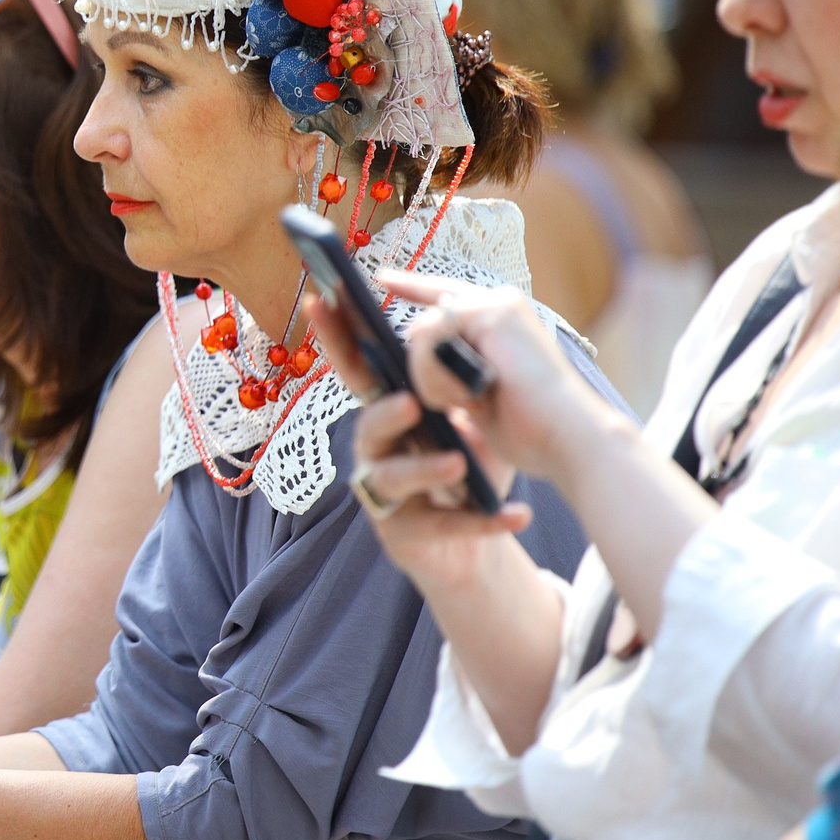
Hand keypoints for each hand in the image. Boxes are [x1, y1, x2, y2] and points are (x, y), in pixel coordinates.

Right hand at [305, 280, 544, 589]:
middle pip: (366, 424)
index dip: (336, 337)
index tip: (323, 300)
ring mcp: (386, 495)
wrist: (477, 538)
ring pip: (393, 477)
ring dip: (424, 470)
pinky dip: (479, 522)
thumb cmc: (468, 464)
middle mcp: (377, 449)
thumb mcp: (470, 417)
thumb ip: (459, 381)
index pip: (359, 368)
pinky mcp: (407, 535)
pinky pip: (441, 526)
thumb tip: (458, 334)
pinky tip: (516, 515)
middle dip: (384, 413)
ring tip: (459, 465)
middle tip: (411, 403)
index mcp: (389, 409)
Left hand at [387, 273, 638, 487]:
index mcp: (499, 321)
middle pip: (425, 322)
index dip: (412, 287)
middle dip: (423, 367)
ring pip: (421, 333)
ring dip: (431, 378)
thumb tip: (413, 346)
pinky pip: (427, 338)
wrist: (568, 438)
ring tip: (468, 400)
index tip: (383, 278)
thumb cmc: (530, 426)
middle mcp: (499, 304)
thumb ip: (450, 364)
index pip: (446, 296)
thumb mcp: (476, 390)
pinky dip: (435, 374)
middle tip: (457, 399)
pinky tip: (466, 395)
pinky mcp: (491, 313)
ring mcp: (496, 304)